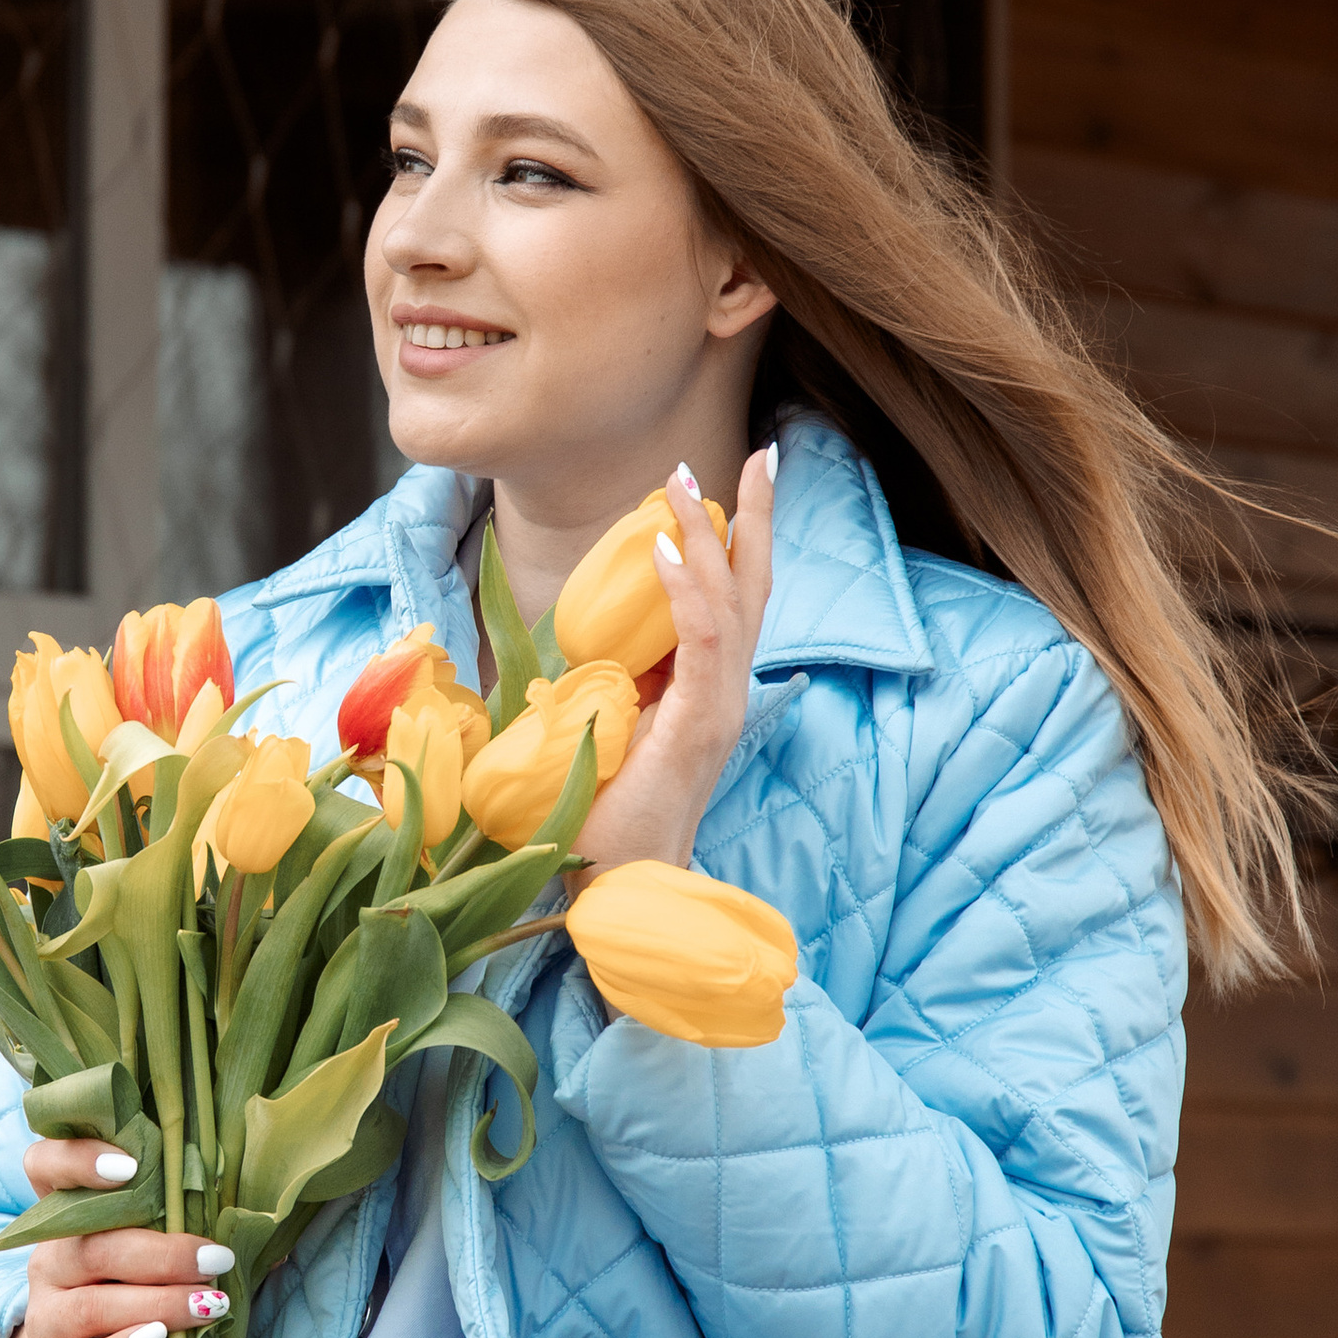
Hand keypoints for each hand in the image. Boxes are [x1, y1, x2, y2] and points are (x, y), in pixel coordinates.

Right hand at [0, 1138, 235, 1337]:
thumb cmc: (130, 1303)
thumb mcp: (144, 1261)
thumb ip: (177, 1232)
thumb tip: (257, 1226)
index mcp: (67, 1220)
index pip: (45, 1166)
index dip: (77, 1159)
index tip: (129, 1166)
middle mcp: (48, 1261)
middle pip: (92, 1247)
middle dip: (164, 1254)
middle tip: (216, 1261)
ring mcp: (45, 1316)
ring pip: (93, 1305)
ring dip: (159, 1303)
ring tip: (209, 1304)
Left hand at [571, 445, 778, 875]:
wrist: (622, 886)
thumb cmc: (606, 816)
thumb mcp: (607, 730)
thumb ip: (609, 684)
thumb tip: (576, 644)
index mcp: (707, 689)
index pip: (734, 599)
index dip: (734, 539)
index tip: (724, 480)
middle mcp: (725, 692)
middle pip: (753, 587)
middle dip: (754, 515)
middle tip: (762, 451)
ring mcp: (719, 708)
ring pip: (731, 603)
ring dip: (711, 538)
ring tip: (688, 483)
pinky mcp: (700, 725)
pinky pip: (704, 644)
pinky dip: (688, 593)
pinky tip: (670, 552)